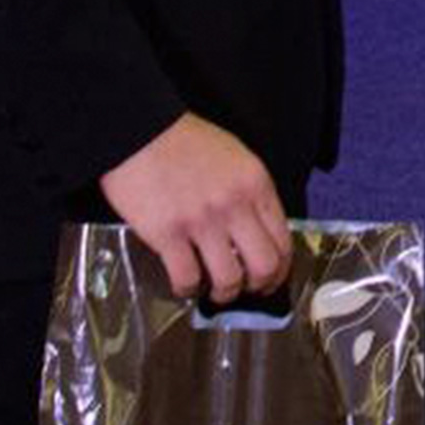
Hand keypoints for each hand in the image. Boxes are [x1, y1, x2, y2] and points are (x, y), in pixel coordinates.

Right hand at [98, 113, 290, 303]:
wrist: (141, 132)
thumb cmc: (186, 143)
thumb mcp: (236, 158)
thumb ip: (251, 193)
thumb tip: (257, 232)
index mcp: (256, 184)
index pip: (283, 240)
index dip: (280, 269)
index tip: (271, 278)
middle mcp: (235, 204)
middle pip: (264, 265)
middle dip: (259, 287)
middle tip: (246, 290)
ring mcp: (202, 220)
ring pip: (229, 279)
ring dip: (223, 293)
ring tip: (214, 289)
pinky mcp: (168, 234)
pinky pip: (187, 278)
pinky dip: (187, 288)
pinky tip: (184, 282)